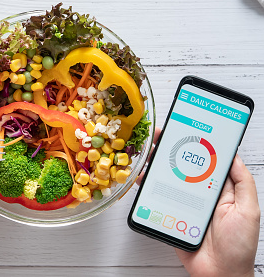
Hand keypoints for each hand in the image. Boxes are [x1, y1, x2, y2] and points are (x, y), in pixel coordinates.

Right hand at [140, 128, 259, 276]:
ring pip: (167, 179)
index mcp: (219, 189)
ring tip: (147, 152)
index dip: (196, 144)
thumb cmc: (239, 246)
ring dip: (156, 165)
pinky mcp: (170, 215)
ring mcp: (183, 203)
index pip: (206, 161)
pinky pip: (156, 198)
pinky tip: (141, 178)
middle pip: (183, 166)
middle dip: (171, 149)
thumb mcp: (249, 210)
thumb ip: (243, 182)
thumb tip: (233, 156)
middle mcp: (199, 193)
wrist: (220, 274)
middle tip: (159, 136)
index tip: (186, 129)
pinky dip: (147, 187)